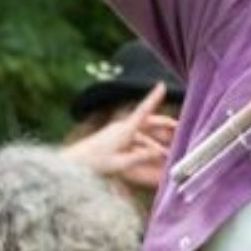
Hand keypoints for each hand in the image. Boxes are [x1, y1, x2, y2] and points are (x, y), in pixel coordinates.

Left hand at [63, 83, 177, 192]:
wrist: (73, 165)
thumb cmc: (95, 163)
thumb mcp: (121, 163)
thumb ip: (142, 157)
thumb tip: (160, 152)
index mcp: (125, 129)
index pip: (143, 110)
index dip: (154, 98)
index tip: (162, 85)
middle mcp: (123, 128)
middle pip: (147, 123)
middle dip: (163, 124)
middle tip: (177, 126)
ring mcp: (118, 134)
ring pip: (142, 135)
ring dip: (156, 142)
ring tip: (168, 151)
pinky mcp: (114, 142)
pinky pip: (135, 143)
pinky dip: (146, 148)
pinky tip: (151, 156)